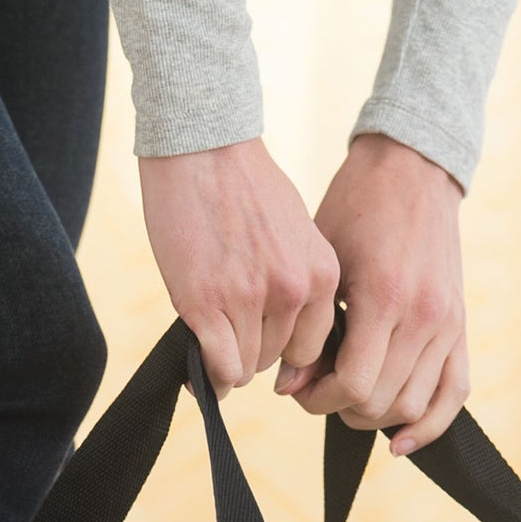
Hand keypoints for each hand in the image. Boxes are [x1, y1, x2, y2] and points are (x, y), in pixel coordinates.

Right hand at [139, 139, 340, 395]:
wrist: (201, 146)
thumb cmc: (243, 187)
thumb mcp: (294, 234)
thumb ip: (299, 283)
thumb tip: (284, 345)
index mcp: (322, 273)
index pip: (310, 348)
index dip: (284, 351)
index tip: (263, 342)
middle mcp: (293, 289)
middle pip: (275, 359)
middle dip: (251, 349)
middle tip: (228, 325)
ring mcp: (249, 298)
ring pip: (244, 367)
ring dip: (226, 358)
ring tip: (211, 329)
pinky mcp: (207, 304)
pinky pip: (218, 367)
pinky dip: (207, 374)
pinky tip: (198, 365)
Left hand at [286, 133, 469, 454]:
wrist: (413, 168)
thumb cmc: (355, 207)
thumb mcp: (321, 261)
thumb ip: (307, 328)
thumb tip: (288, 388)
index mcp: (385, 297)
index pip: (354, 386)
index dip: (319, 399)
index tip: (298, 387)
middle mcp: (425, 316)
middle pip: (382, 403)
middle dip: (340, 408)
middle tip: (318, 390)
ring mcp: (449, 323)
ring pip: (413, 406)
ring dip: (376, 415)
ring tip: (350, 398)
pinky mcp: (460, 326)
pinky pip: (455, 393)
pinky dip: (428, 425)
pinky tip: (398, 442)